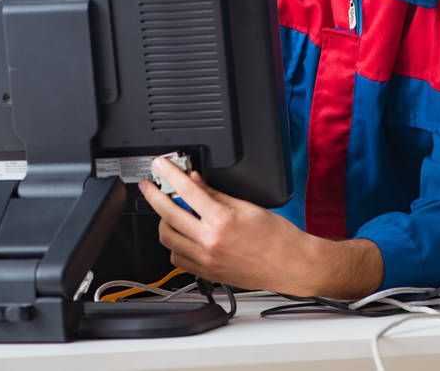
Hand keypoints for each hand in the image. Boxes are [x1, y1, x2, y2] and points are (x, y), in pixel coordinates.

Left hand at [137, 157, 321, 295]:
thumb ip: (216, 194)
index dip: (169, 175)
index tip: (160, 166)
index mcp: (222, 221)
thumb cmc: (277, 237)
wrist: (290, 264)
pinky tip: (182, 235)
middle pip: (168, 215)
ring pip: (167, 239)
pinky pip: (178, 258)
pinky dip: (174, 244)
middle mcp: (210, 242)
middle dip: (154, 196)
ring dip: (163, 221)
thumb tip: (196, 181)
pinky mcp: (207, 273)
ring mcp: (206, 260)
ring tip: (169, 211)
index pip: (186, 191)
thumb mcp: (247, 206)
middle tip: (149, 186)